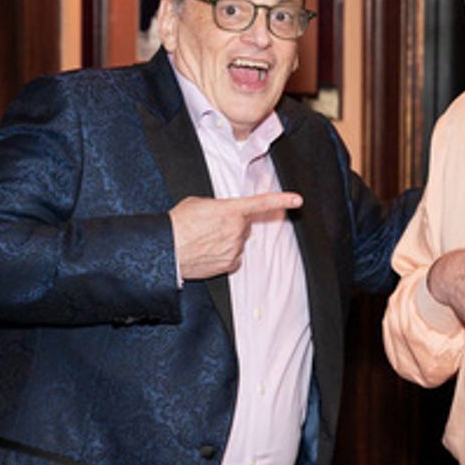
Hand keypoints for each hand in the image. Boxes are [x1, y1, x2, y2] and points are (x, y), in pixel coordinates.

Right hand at [170, 192, 302, 279]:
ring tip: (204, 240)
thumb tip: (223, 213)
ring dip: (226, 240)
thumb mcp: (198, 203)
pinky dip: (224, 255)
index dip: (281, 200)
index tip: (297, 200)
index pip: (261, 203)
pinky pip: (234, 257)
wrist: (166, 249)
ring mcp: (235, 248)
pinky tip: (208, 252)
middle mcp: (237, 230)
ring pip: (238, 242)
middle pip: (244, 225)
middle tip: (210, 226)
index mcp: (231, 210)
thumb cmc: (179, 223)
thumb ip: (219, 206)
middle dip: (232, 225)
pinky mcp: (230, 264)